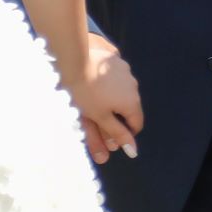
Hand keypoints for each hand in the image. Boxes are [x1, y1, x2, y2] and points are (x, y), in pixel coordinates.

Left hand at [70, 34, 142, 164]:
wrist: (74, 60)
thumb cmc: (86, 93)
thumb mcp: (100, 118)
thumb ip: (118, 134)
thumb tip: (134, 151)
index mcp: (133, 103)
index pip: (136, 125)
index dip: (124, 134)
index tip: (109, 138)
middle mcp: (134, 87)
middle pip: (127, 109)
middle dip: (113, 120)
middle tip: (96, 124)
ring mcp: (126, 72)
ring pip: (120, 93)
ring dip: (110, 102)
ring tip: (91, 103)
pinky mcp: (115, 61)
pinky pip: (114, 79)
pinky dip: (106, 87)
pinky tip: (92, 86)